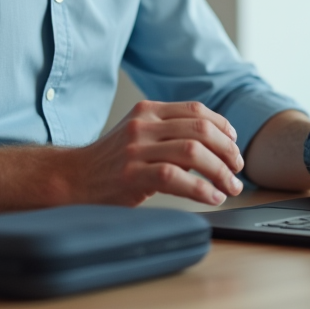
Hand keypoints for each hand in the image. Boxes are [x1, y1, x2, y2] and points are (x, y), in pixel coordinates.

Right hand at [65, 100, 243, 206]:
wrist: (72, 179)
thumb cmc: (111, 162)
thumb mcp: (138, 136)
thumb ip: (170, 134)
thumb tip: (215, 145)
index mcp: (147, 110)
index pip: (196, 110)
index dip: (223, 126)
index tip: (234, 144)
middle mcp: (142, 124)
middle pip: (200, 130)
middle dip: (227, 150)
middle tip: (237, 169)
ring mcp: (136, 149)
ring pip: (193, 151)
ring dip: (220, 171)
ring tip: (230, 187)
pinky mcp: (132, 175)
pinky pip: (176, 177)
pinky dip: (201, 188)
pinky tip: (212, 197)